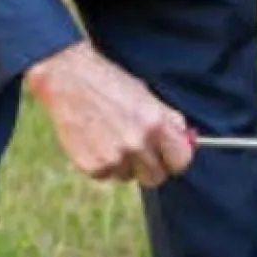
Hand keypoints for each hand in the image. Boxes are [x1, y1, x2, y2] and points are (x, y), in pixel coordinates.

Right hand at [26, 41, 194, 186]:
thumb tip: (188, 142)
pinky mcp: (91, 166)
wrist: (68, 78)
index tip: (168, 156)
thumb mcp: (147, 96)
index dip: (175, 159)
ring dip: (124, 165)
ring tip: (111, 137)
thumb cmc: (111, 83)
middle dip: (151, 167)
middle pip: (156, 177)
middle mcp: (137, 143)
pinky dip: (103, 164)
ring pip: (128, 176)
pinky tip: (95, 141)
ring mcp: (114, 157)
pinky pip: (106, 175)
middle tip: (140, 152)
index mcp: (156, 124)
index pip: (181, 161)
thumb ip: (168, 122)